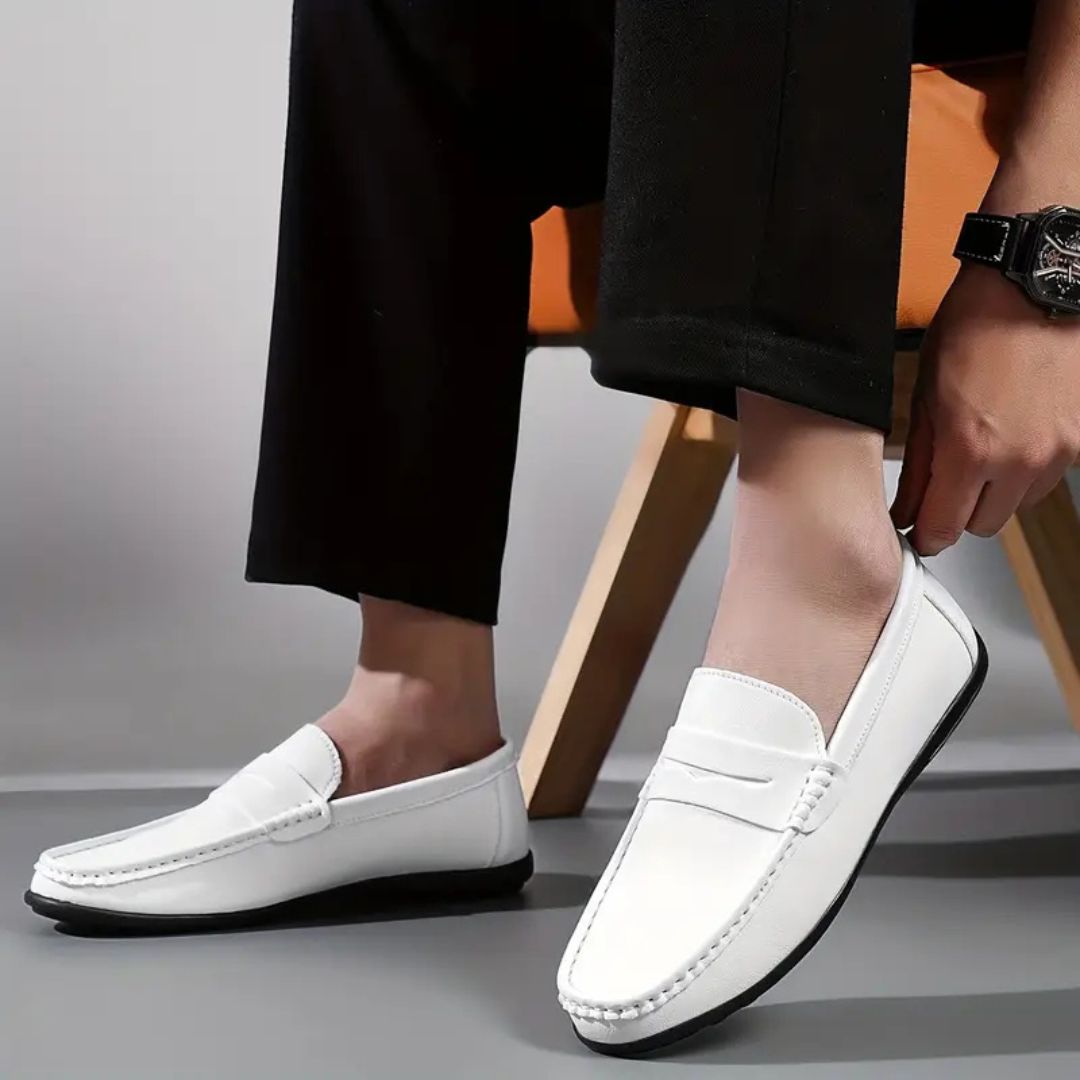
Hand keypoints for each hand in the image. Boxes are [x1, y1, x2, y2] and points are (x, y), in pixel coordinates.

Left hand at [891, 263, 1079, 554]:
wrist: (1037, 287)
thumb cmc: (975, 330)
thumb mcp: (927, 398)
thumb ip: (919, 464)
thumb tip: (906, 511)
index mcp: (970, 451)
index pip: (944, 530)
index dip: (926, 535)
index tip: (919, 530)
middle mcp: (1019, 461)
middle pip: (983, 525)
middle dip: (961, 511)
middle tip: (949, 480)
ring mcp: (1058, 452)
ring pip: (1018, 503)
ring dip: (998, 490)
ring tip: (987, 444)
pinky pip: (1049, 476)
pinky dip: (1029, 466)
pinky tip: (1017, 431)